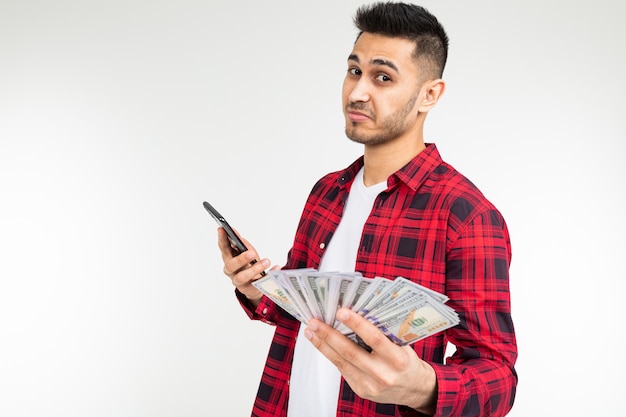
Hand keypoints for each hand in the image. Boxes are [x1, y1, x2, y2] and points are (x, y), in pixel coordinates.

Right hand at [217, 227, 270, 305]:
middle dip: (241, 259)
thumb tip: (233, 230)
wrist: (255, 285)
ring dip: (255, 268)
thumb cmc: (248, 264)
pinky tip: (276, 267)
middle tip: (251, 253)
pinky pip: (259, 283)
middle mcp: (230, 271)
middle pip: (230, 266)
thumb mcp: (245, 251)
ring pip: (242, 277)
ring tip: (266, 261)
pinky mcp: (250, 289)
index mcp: (228, 259)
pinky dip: (269, 275)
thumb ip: (240, 242)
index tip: (222, 229)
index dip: (221, 239)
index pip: (223, 248)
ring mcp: (239, 282)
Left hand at [304, 308, 436, 414]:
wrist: (414, 390)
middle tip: (315, 322)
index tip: (341, 311)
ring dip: (323, 345)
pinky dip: (331, 355)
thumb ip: (384, 333)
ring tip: (311, 332)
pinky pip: (343, 370)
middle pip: (351, 352)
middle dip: (329, 335)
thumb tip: (358, 313)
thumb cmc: (406, 361)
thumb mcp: (402, 345)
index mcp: (398, 359)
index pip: (374, 339)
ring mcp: (371, 385)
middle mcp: (383, 374)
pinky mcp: (362, 390)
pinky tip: (322, 344)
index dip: (357, 324)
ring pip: (341, 362)